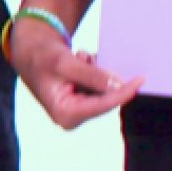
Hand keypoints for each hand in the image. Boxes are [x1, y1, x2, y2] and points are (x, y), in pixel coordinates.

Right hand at [7, 18, 139, 128]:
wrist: (30, 53)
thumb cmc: (41, 57)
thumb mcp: (65, 62)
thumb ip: (91, 75)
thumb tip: (118, 85)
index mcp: (65, 113)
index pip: (103, 104)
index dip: (124, 91)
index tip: (140, 79)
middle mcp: (71, 118)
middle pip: (105, 99)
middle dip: (102, 76)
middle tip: (84, 58)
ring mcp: (76, 112)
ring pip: (104, 92)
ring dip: (96, 72)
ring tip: (77, 59)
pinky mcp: (81, 104)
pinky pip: (100, 89)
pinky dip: (95, 74)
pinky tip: (80, 64)